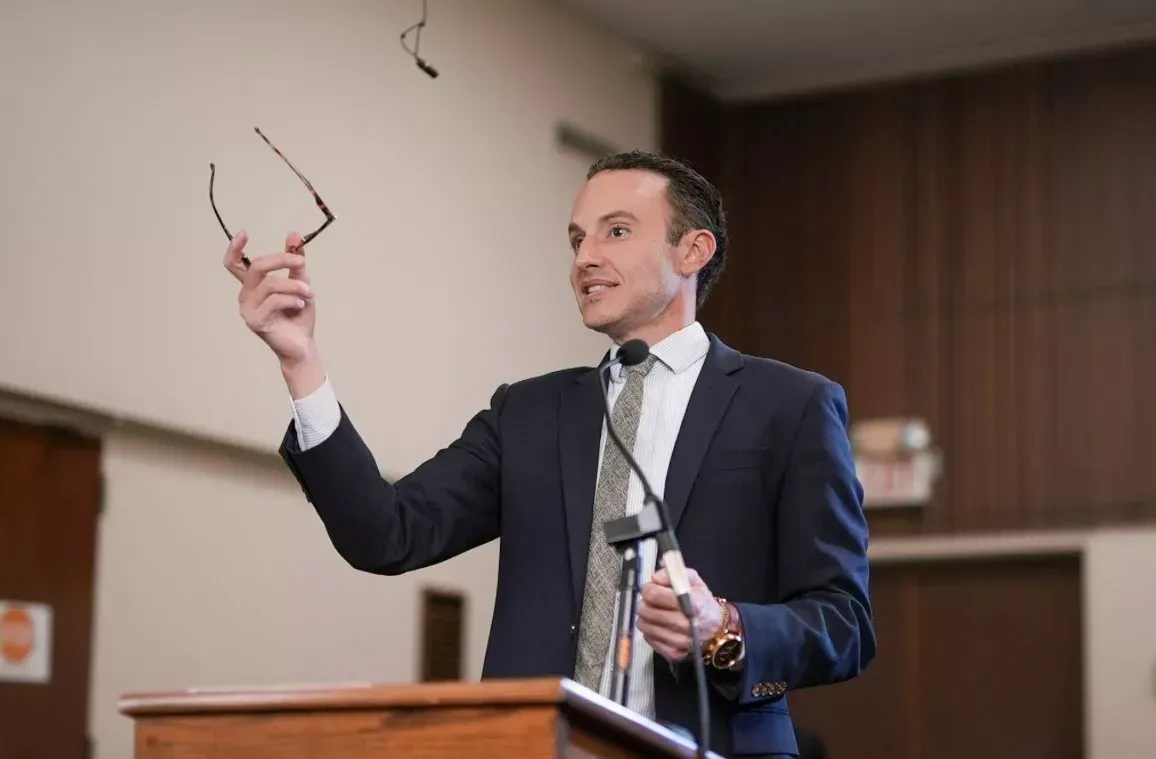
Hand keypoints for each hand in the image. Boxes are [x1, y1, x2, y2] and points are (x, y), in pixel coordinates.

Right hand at [225, 230, 323, 395]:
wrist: (302, 344)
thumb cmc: (298, 316)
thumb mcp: (300, 283)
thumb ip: (295, 262)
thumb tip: (294, 235)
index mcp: (253, 285)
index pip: (234, 264)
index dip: (235, 248)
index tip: (245, 233)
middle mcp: (246, 295)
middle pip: (256, 267)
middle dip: (281, 260)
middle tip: (300, 262)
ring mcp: (248, 309)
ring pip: (269, 284)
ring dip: (294, 285)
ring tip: (309, 292)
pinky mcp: (255, 322)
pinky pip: (273, 301)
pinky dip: (291, 299)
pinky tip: (301, 304)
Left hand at [637, 567, 723, 662]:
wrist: (716, 630)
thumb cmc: (704, 604)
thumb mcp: (694, 581)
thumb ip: (674, 574)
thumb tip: (656, 578)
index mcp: (692, 604)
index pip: (654, 595)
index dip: (649, 588)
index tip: (651, 587)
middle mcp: (686, 625)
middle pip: (646, 610)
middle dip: (645, 602)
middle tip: (653, 600)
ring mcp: (679, 642)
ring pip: (644, 625)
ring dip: (647, 616)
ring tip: (657, 612)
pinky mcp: (673, 653)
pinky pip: (648, 638)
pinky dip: (651, 630)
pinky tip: (661, 625)